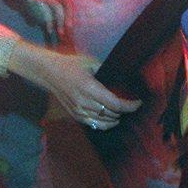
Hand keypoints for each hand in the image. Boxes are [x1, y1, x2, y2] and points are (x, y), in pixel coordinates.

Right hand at [9, 43, 139, 129]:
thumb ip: (106, 72)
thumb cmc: (70, 64)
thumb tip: (120, 79)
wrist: (48, 72)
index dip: (130, 106)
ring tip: (121, 113)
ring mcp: (78, 110)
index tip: (138, 103)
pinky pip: (93, 124)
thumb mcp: (90, 63)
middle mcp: (84, 102)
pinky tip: (110, 119)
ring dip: (115, 118)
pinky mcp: (74, 114)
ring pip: (103, 122)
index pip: (115, 104)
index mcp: (89, 88)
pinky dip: (104, 124)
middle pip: (111, 114)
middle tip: (131, 104)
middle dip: (124, 111)